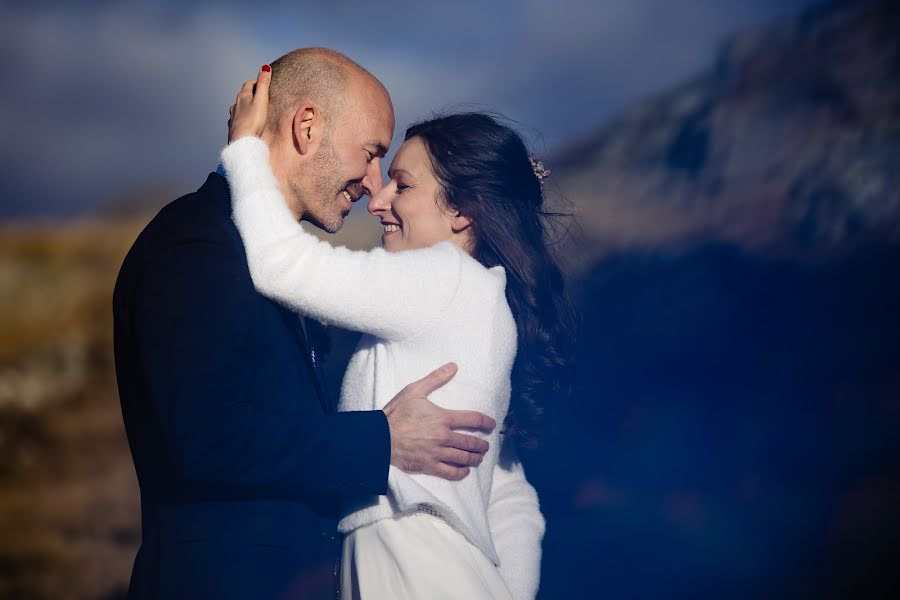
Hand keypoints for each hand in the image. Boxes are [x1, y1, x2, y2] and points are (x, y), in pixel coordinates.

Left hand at [228, 65, 271, 142]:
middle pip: (243, 95)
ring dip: (246, 106)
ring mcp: (233, 116)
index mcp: (243, 96)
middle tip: (261, 96)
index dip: (257, 82)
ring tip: (254, 110)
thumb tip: (265, 67)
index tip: (264, 84)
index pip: (249, 84)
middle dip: (251, 93)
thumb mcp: (261, 100)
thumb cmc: (253, 121)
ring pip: (239, 107)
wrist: (242, 141)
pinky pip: (237, 119)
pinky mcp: (233, 127)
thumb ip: (263, 84)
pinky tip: (246, 122)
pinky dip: (242, 118)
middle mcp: (235, 105)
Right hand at [382, 363, 496, 480]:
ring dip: (475, 458)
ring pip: (463, 458)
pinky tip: (465, 471)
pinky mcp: (429, 466)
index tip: (492, 425)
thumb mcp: (414, 391)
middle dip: (482, 445)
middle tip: (486, 445)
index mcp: (442, 418)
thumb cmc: (396, 414)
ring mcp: (437, 453)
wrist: (379, 438)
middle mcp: (443, 437)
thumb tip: (453, 366)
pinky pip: (450, 472)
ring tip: (479, 457)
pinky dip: (461, 472)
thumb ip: (435, 379)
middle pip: (471, 442)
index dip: (486, 422)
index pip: (473, 419)